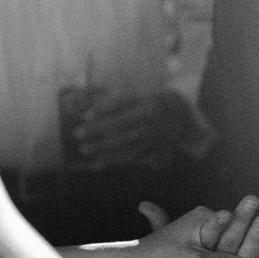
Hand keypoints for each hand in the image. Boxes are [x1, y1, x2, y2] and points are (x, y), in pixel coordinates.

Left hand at [70, 89, 206, 167]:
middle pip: (120, 124)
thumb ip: (113, 102)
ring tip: (83, 149)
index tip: (85, 116)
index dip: (103, 109)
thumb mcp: (136, 97)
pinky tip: (98, 161)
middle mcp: (149, 117)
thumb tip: (87, 111)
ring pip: (124, 143)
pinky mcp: (152, 149)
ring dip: (102, 148)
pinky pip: (130, 155)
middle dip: (97, 130)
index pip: (121, 102)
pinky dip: (113, 158)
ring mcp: (151, 134)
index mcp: (144, 100)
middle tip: (77, 134)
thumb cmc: (150, 103)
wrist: (181, 117)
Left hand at [131, 201, 253, 257]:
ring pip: (230, 241)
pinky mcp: (202, 243)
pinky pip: (221, 248)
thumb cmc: (163, 256)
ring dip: (243, 252)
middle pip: (235, 231)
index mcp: (204, 216)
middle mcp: (206, 219)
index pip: (235, 221)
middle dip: (250, 241)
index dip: (251, 232)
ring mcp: (204, 231)